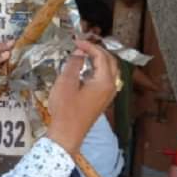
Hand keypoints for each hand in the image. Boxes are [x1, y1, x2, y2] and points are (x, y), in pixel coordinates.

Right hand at [46, 40, 121, 154]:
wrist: (67, 134)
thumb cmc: (66, 110)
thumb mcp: (66, 82)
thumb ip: (74, 63)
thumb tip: (79, 52)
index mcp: (104, 82)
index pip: (101, 56)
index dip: (89, 46)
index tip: (76, 42)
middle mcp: (111, 87)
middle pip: (110, 61)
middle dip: (97, 50)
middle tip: (82, 45)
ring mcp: (108, 95)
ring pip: (110, 70)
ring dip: (99, 59)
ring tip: (84, 54)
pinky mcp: (102, 100)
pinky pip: (106, 79)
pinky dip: (98, 70)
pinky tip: (85, 70)